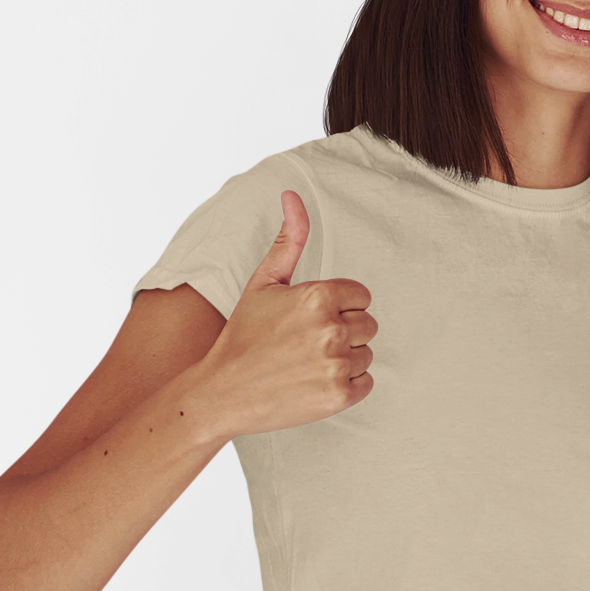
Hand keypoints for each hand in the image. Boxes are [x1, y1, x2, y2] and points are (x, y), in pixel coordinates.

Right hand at [192, 191, 375, 437]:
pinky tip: (314, 382)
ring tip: (306, 363)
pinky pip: (366, 382)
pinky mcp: (340, 395)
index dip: (338, 306)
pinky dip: (346, 385)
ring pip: (366, 353)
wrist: (221, 393)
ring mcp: (337, 364)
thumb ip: (289, 240)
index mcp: (318, 296)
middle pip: (368, 324)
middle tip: (305, 343)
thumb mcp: (263, 282)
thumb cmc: (242, 336)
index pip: (361, 295)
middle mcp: (331, 328)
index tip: (310, 318)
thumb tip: (292, 194)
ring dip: (344, 359)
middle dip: (343, 332)